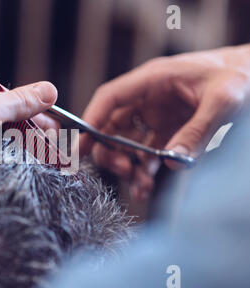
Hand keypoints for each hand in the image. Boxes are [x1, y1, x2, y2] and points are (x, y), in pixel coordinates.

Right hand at [80, 45, 249, 199]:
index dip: (91, 120)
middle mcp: (148, 98)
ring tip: (142, 186)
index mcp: (153, 80)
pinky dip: (143, 170)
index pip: (110, 98)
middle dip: (110, 151)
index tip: (79, 146)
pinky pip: (146, 153)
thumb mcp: (224, 100)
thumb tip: (172, 162)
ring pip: (125, 143)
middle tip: (125, 171)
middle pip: (111, 125)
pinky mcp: (166, 131)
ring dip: (127, 166)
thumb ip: (198, 130)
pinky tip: (146, 186)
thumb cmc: (240, 76)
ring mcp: (155, 116)